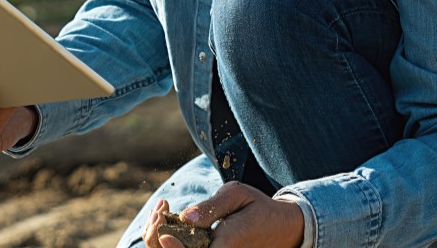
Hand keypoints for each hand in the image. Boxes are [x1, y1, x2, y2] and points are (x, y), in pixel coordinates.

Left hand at [140, 183, 303, 247]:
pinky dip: (175, 241)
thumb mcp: (238, 195)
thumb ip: (211, 206)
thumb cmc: (257, 207)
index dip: (174, 247)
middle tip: (156, 215)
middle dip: (161, 241)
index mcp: (227, 243)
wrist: (280, 229)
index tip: (161, 231)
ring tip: (159, 215)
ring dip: (166, 242)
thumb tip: (185, 217)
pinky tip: (166, 224)